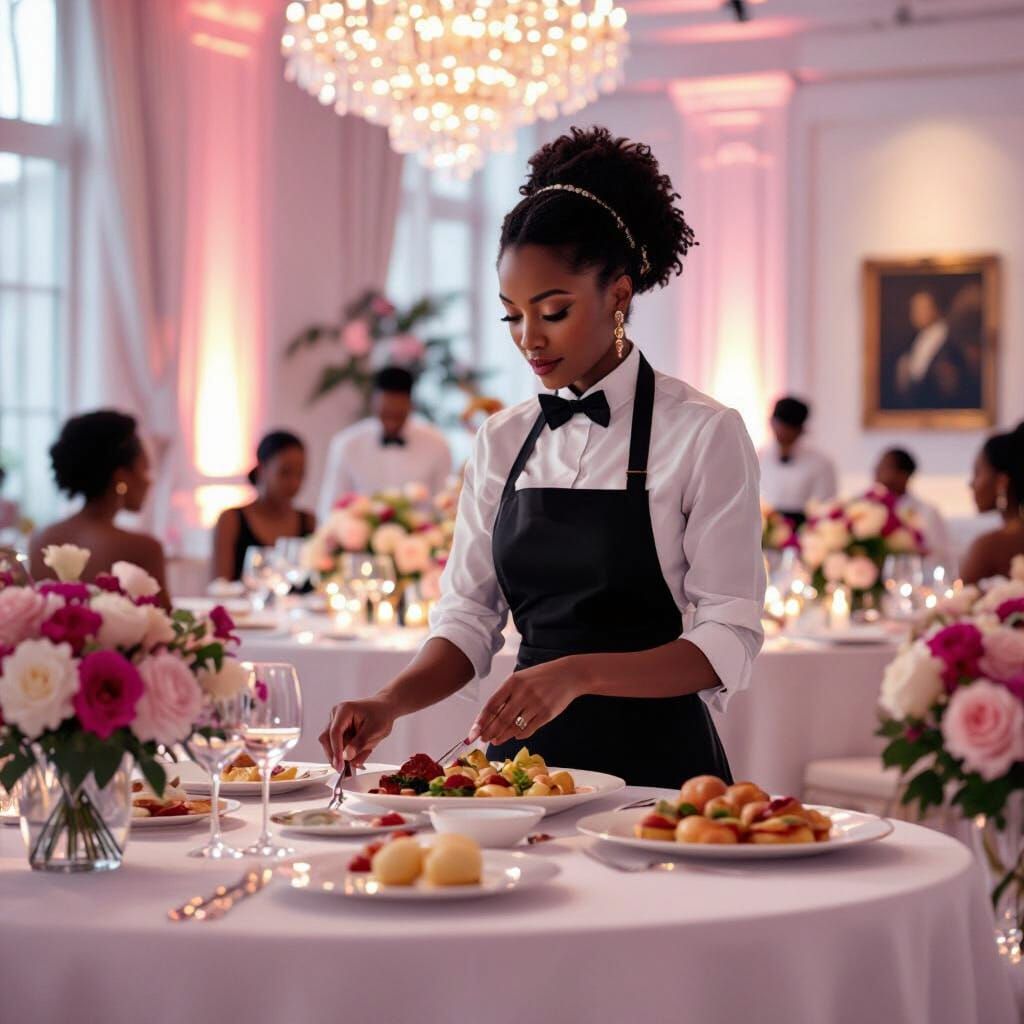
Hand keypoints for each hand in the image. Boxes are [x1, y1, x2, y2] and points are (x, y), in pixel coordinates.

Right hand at [319, 696, 397, 770]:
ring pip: (330, 745)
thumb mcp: (375, 729)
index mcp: (344, 710)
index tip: (339, 765)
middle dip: (335, 755)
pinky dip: (347, 753)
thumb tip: (346, 756)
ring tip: (359, 756)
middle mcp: (336, 716)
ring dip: (342, 755)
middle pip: (326, 739)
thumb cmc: (381, 714)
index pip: (334, 732)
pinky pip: (338, 746)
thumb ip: (360, 743)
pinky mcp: (339, 732)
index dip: (336, 750)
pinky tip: (360, 753)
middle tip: (344, 769)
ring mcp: (335, 724)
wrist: (384, 709)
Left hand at [467, 657, 588, 747]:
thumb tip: (490, 717)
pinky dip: (519, 735)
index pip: (492, 705)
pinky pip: (528, 729)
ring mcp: (535, 704)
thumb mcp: (521, 679)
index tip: (473, 732)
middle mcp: (523, 693)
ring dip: (502, 736)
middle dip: (489, 732)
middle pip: (501, 719)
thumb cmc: (541, 677)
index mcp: (513, 682)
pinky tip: (515, 736)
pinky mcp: (546, 714)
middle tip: (483, 739)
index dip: (481, 721)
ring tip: (495, 741)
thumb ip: (507, 695)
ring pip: (513, 727)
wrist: (568, 675)